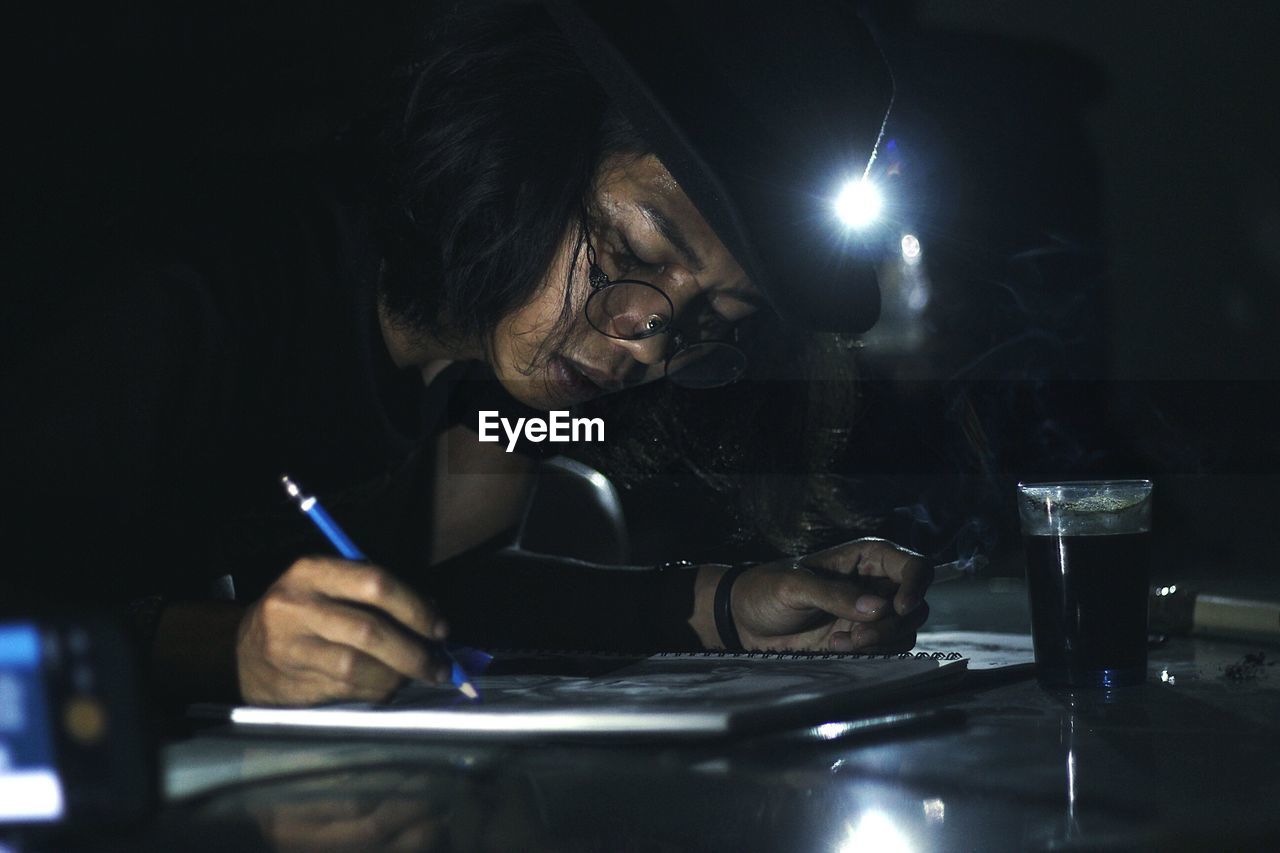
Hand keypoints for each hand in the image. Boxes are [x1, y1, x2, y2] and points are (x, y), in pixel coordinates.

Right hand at [237, 557, 453, 704]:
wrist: (243, 650)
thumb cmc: (304, 612)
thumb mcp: (329, 584)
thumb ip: (374, 594)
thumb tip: (432, 617)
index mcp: (312, 571)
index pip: (375, 583)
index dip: (416, 608)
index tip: (440, 628)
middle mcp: (297, 607)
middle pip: (370, 631)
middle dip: (415, 651)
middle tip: (440, 665)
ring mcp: (290, 648)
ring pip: (358, 667)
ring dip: (398, 676)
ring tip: (415, 676)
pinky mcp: (291, 683)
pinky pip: (346, 691)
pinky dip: (376, 691)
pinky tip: (387, 687)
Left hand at [730, 538, 932, 652]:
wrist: (745, 622)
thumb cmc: (765, 590)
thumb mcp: (793, 586)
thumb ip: (835, 594)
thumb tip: (879, 606)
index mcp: (866, 558)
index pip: (915, 566)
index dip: (916, 585)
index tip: (899, 608)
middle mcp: (877, 583)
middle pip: (916, 605)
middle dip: (892, 624)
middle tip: (858, 635)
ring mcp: (872, 613)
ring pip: (906, 630)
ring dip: (881, 641)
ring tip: (841, 642)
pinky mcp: (864, 639)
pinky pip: (890, 649)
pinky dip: (872, 653)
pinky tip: (837, 647)